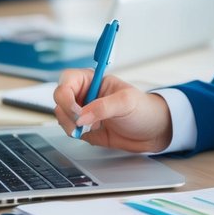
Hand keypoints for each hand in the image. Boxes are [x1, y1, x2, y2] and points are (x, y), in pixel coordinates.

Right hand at [53, 68, 172, 152]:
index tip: (76, 111)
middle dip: (66, 112)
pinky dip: (75, 134)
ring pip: (61, 115)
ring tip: (88, 129)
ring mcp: (84, 112)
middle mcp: (86, 94)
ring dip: (69, 125)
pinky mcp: (85, 128)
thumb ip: (102, 107)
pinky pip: (70, 130)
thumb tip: (81, 117)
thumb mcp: (126, 102)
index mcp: (93, 80)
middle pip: (60, 98)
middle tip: (80, 124)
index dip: (66, 94)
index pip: (68, 80)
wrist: (153, 132)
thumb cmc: (144, 109)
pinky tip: (92, 133)